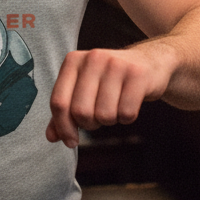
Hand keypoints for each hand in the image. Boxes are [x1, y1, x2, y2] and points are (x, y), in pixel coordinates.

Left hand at [46, 45, 174, 148]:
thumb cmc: (110, 80)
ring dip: (110, 120)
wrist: (149, 62)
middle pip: (81, 111)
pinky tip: (129, 104)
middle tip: (99, 117)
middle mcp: (93, 58)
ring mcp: (116, 64)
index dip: (63, 128)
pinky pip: (126, 113)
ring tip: (115, 106)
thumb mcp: (84, 89)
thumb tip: (51, 137)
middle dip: (90, 124)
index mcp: (73, 60)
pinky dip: (127, 117)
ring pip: (104, 115)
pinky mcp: (138, 74)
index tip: (70, 141)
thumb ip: (65, 111)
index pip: (58, 102)